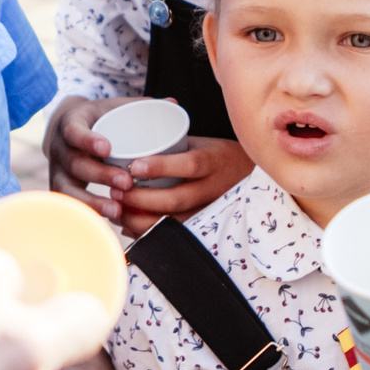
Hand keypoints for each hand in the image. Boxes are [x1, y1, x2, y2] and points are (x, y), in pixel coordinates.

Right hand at [45, 94, 142, 223]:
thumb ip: (140, 105)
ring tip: (116, 209)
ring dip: (92, 201)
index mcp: (71, 124)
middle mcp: (61, 149)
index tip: (106, 147)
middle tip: (126, 182)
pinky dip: (87, 213)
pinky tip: (106, 221)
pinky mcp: (62, 189)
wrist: (68, 131)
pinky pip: (70, 205)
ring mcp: (58, 171)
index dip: (87, 140)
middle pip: (75, 164)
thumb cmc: (98, 120)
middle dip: (100, 175)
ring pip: (69, 189)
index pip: (74, 132)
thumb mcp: (112, 107)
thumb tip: (173, 102)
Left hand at [114, 135, 250, 233]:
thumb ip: (172, 142)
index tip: (133, 165)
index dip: (160, 166)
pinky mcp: (205, 225)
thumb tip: (133, 136)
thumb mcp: (202, 143)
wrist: (253, 177)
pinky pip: (175, 234)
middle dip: (141, 199)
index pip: (189, 164)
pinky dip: (149, 233)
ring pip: (174, 222)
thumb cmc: (221, 156)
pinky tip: (129, 227)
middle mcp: (214, 188)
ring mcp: (210, 210)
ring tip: (117, 211)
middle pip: (176, 198)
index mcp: (214, 161)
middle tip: (116, 192)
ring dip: (141, 220)